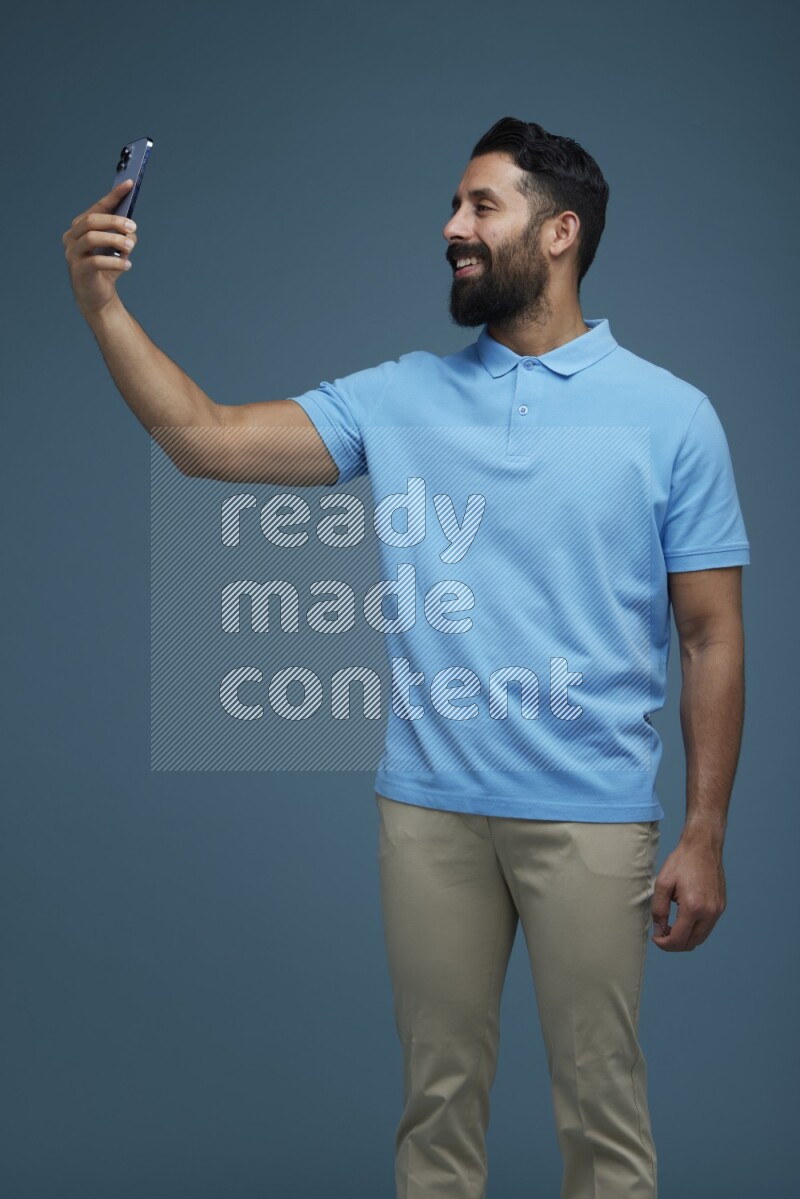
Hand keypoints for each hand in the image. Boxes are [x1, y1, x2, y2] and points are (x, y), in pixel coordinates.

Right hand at [62, 178, 137, 316]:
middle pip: (91, 221)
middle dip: (114, 221)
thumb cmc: (107, 269)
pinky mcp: (78, 271)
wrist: (98, 298)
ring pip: (91, 238)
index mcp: (80, 227)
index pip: (97, 207)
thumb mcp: (118, 249)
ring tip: (130, 247)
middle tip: (133, 228)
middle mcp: (72, 237)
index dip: (114, 196)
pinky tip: (127, 266)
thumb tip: (130, 229)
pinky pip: (96, 262)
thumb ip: (123, 235)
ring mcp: (72, 254)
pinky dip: (115, 263)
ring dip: (114, 240)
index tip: (130, 184)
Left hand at [651, 833, 726, 951]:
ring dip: (685, 938)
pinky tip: (683, 919)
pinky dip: (694, 929)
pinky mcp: (721, 906)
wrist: (703, 846)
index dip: (664, 944)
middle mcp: (709, 912)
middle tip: (661, 934)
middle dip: (674, 944)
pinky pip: (707, 927)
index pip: (679, 940)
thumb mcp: (662, 884)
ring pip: (701, 938)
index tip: (656, 938)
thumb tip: (659, 930)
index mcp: (693, 907)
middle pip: (691, 943)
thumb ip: (659, 910)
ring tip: (670, 927)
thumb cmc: (681, 862)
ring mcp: (718, 910)